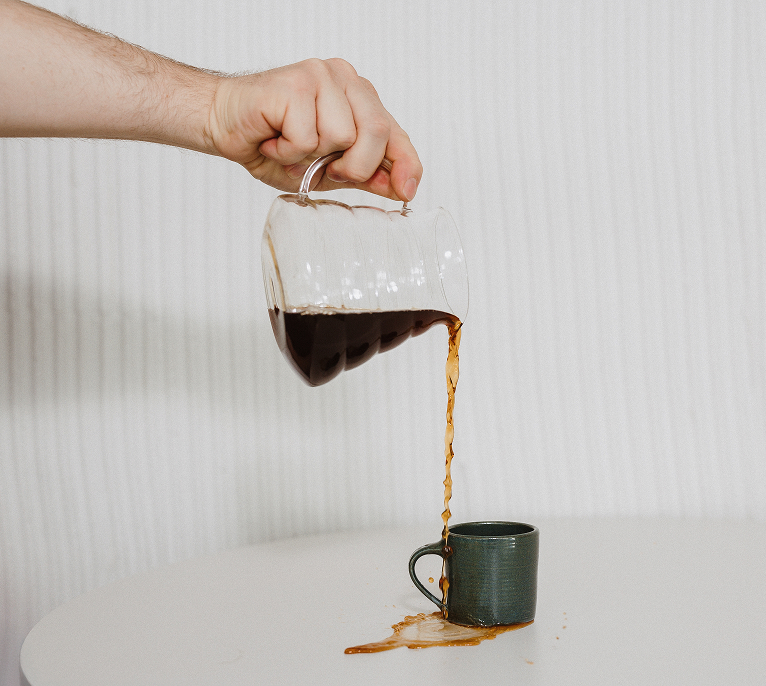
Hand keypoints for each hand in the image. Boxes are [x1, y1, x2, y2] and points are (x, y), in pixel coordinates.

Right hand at [205, 59, 421, 201]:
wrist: (223, 124)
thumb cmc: (272, 143)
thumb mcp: (326, 168)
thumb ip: (363, 173)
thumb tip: (399, 187)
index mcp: (357, 97)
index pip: (395, 131)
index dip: (406, 163)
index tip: (406, 190)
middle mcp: (344, 79)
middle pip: (377, 132)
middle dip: (355, 166)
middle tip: (326, 169)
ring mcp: (320, 77)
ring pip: (343, 136)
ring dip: (312, 158)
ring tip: (290, 147)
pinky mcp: (296, 84)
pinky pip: (308, 138)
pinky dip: (288, 152)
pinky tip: (274, 139)